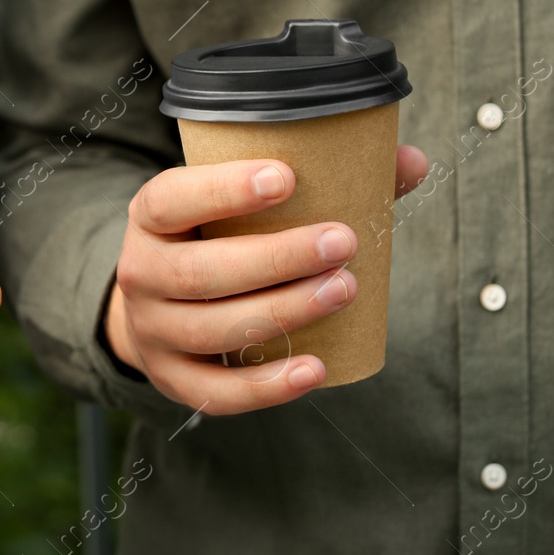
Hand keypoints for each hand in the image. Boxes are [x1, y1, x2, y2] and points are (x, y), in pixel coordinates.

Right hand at [105, 146, 428, 415]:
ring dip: (284, 312)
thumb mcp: (240, 201)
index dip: (224, 189)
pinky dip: (267, 386)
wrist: (158, 304)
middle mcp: (140, 272)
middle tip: (343, 242)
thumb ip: (324, 177)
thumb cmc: (218, 237)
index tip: (287, 177)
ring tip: (344, 289)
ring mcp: (152, 331)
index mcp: (151, 215)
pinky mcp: (173, 380)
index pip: (172, 198)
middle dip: (277, 259)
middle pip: (201, 272)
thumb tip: (413, 163)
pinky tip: (315, 368)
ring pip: (214, 330)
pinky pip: (217, 392)